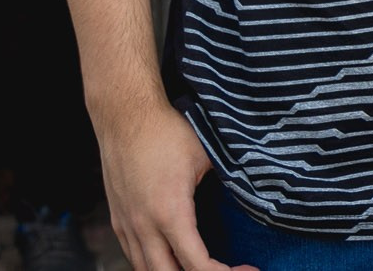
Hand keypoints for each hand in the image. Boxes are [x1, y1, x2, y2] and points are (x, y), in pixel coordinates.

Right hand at [97, 96, 247, 270]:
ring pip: (146, 270)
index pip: (196, 264)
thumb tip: (254, 189)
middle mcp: (144, 226)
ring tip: (202, 267)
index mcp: (170, 213)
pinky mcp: (118, 219)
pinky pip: (134, 256)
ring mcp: (127, 225)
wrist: (124, 116)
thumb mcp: (206, 155)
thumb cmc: (166, 132)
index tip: (247, 269)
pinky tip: (173, 259)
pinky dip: (154, 265)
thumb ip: (228, 179)